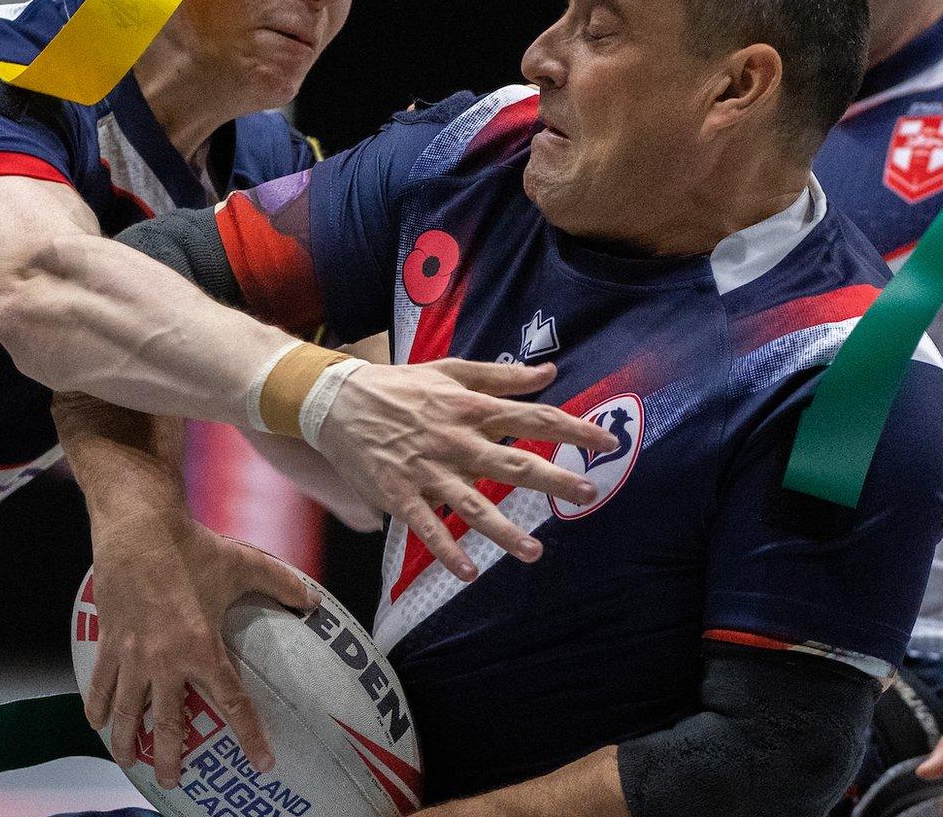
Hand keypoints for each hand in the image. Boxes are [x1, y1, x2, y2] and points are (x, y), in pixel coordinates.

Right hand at [81, 507, 317, 787]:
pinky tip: (98, 723)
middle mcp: (166, 660)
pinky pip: (100, 684)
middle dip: (170, 758)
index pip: (232, 704)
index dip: (250, 737)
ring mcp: (132, 654)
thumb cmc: (191, 547)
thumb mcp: (243, 563)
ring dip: (127, 743)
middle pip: (168, 724)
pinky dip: (97, 707)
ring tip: (131, 763)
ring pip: (127, 713)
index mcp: (202, 646)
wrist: (138, 528)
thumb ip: (281, 583)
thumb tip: (315, 600)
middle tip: (173, 782)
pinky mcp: (108, 642)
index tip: (263, 763)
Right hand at [314, 358, 617, 580]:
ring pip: (472, 504)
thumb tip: (550, 372)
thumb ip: (502, 376)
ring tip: (533, 553)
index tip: (607, 442)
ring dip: (503, 531)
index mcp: (470, 408)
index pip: (532, 416)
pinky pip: (426, 528)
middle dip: (552, 479)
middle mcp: (454, 440)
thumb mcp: (451, 370)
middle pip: (512, 462)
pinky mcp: (399, 494)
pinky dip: (446, 550)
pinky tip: (468, 573)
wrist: (336, 400)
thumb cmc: (399, 385)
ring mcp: (427, 470)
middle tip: (587, 494)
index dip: (572, 429)